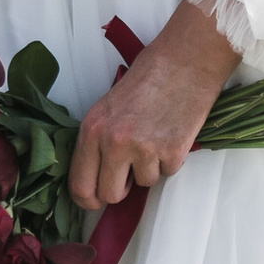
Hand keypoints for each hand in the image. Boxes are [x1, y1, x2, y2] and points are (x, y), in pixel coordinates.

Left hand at [68, 0, 239, 211]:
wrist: (184, 62)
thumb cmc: (147, 79)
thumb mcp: (108, 107)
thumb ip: (99, 142)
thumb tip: (99, 177)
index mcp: (92, 130)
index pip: (80, 185)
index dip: (88, 200)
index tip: (96, 201)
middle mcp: (113, 143)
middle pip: (109, 196)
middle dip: (120, 191)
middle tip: (129, 174)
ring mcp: (143, 149)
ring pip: (143, 184)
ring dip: (150, 168)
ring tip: (156, 137)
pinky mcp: (171, 152)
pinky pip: (167, 173)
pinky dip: (171, 160)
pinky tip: (171, 134)